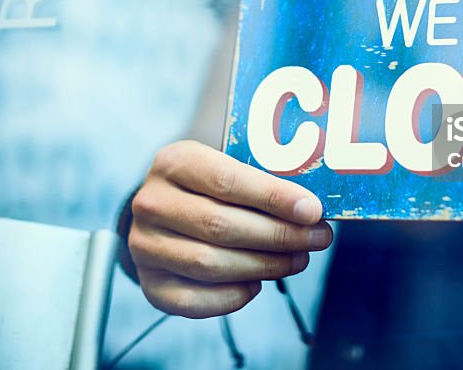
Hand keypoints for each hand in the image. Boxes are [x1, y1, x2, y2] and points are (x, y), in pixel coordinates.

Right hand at [129, 140, 332, 318]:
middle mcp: (151, 203)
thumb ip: (262, 183)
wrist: (163, 212)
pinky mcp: (150, 283)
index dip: (273, 197)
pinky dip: (234, 295)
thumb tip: (311, 210)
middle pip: (220, 225)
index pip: (226, 180)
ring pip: (210, 264)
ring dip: (264, 266)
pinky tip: (258, 283)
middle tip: (317, 239)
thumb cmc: (209, 188)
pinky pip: (195, 300)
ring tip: (297, 259)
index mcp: (173, 162)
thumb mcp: (227, 167)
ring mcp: (145, 246)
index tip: (312, 210)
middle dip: (278, 235)